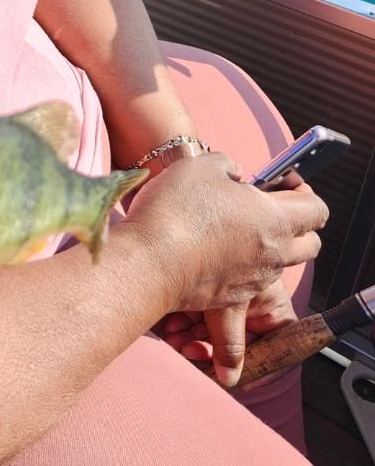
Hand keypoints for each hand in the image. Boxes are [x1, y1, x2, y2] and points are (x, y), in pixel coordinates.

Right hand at [123, 153, 325, 385]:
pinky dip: (240, 271)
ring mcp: (252, 280)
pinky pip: (248, 284)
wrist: (149, 260)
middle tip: (268, 212)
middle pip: (309, 245)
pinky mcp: (228, 298)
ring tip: (235, 233)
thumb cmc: (178, 208)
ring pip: (279, 267)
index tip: (281, 183)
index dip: (303, 191)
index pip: (317, 208)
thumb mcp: (203, 167)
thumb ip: (227, 167)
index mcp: (275, 219)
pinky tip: (212, 254)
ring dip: (266, 250)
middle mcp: (273, 254)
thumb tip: (233, 176)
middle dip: (297, 228)